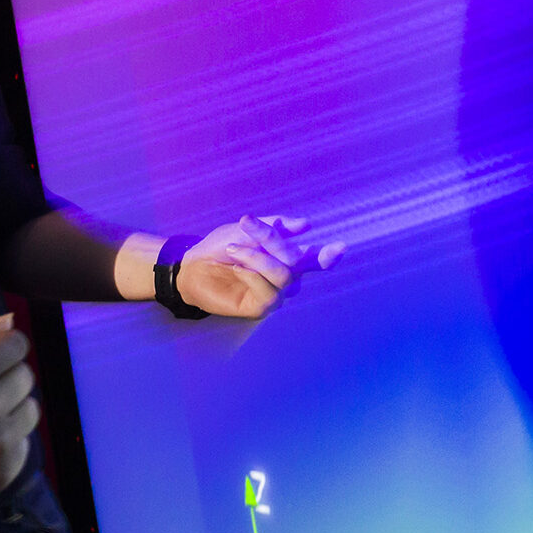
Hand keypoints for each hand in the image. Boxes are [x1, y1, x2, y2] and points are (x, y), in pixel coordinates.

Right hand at [0, 316, 38, 532]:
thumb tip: (1, 325)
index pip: (16, 345)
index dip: (1, 347)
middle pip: (26, 375)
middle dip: (5, 375)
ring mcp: (1, 443)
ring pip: (31, 409)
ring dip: (11, 406)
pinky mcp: (5, 472)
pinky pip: (24, 441)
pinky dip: (8, 438)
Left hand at [176, 216, 344, 319]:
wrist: (191, 266)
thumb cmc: (218, 247)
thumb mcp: (245, 229)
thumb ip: (275, 226)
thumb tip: (305, 224)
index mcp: (285, 257)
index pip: (313, 258)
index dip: (328, 255)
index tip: (341, 247)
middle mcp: (284, 277)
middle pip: (297, 260)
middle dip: (274, 240)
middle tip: (248, 226)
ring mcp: (274, 294)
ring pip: (284, 276)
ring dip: (259, 258)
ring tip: (234, 248)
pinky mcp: (260, 308)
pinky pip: (269, 293)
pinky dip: (253, 275)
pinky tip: (237, 268)